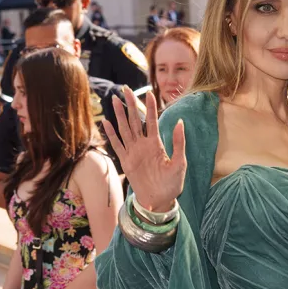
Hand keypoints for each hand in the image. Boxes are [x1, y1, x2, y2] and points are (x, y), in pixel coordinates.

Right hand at [103, 88, 185, 213]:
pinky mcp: (126, 162)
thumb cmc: (172, 184)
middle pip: (134, 120)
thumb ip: (179, 143)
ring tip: (115, 99)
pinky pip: (117, 145)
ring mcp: (133, 152)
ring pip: (124, 129)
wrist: (160, 200)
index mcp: (156, 144)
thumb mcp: (180, 163)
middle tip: (125, 88)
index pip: (151, 121)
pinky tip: (107, 122)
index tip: (149, 93)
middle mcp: (143, 145)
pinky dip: (112, 134)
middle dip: (130, 105)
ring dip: (119, 115)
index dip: (150, 107)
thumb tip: (180, 122)